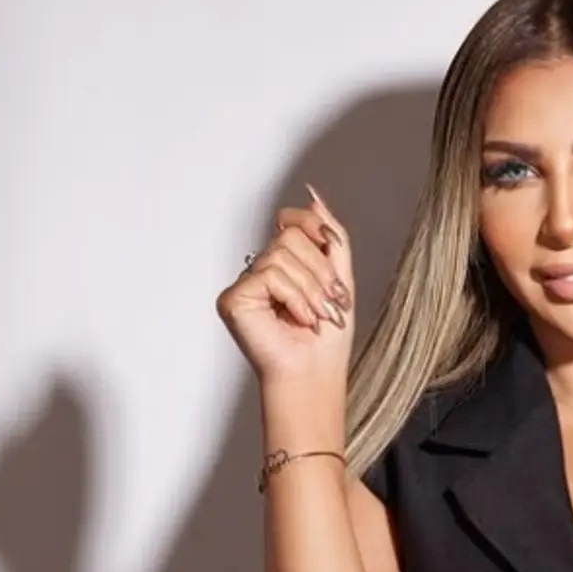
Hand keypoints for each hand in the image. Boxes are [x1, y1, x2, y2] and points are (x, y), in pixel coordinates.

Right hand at [216, 184, 354, 423]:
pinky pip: (270, 274)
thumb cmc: (326, 340)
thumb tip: (315, 198)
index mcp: (284, 265)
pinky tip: (295, 319)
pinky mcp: (233, 298)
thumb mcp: (339, 278)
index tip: (334, 262)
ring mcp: (244, 285)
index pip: (293, 221)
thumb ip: (331, 237)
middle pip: (291, 235)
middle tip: (328, 304)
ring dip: (310, 288)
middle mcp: (259, 271)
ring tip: (313, 316)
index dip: (316, 232)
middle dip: (320, 271)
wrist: (315, 374)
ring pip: (282, 253)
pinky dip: (293, 297)